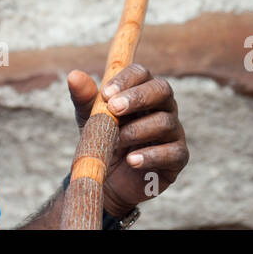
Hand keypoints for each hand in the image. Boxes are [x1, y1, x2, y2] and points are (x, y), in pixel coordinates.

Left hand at [67, 63, 187, 217]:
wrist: (107, 179)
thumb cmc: (103, 141)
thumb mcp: (90, 119)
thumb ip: (85, 97)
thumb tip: (73, 75)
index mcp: (142, 91)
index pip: (141, 73)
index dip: (125, 80)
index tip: (106, 94)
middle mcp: (163, 106)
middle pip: (162, 89)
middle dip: (138, 98)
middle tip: (114, 109)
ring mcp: (174, 131)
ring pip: (165, 122)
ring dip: (137, 130)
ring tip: (116, 142)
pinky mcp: (178, 157)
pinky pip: (174, 151)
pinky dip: (151, 156)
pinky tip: (132, 161)